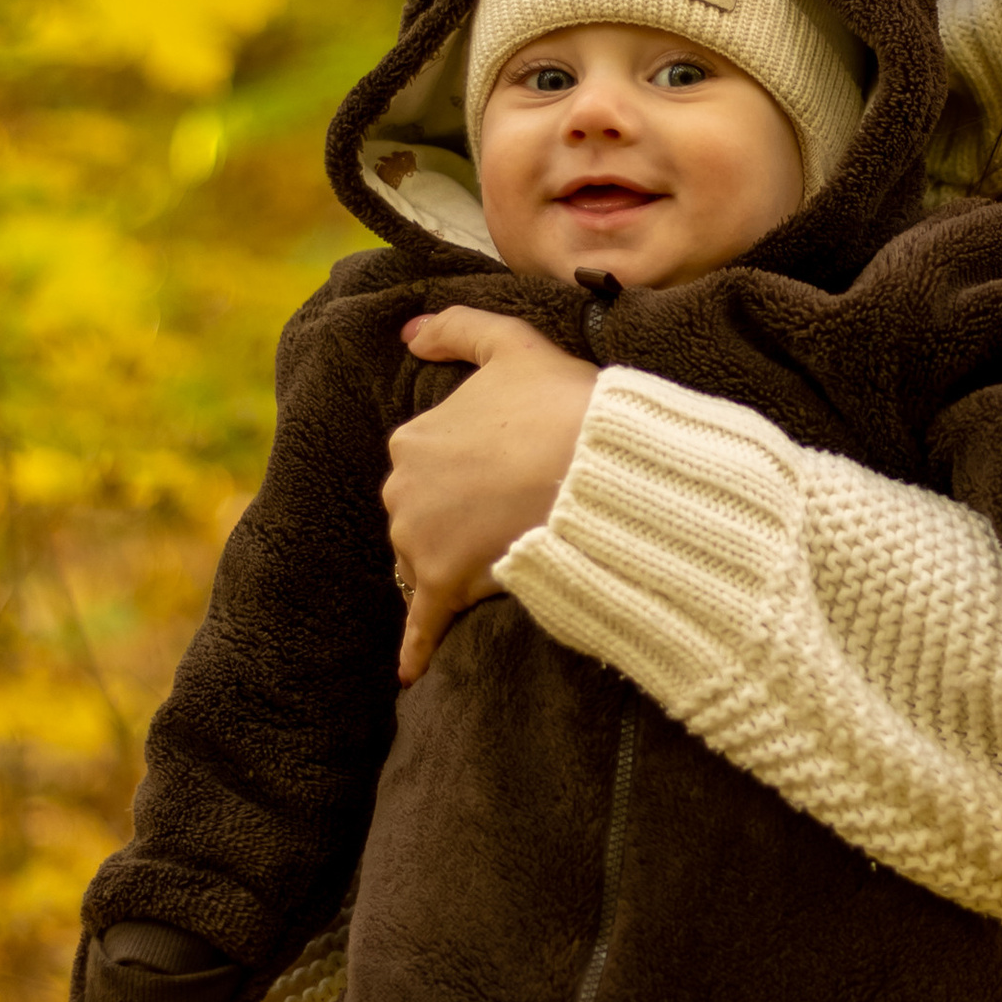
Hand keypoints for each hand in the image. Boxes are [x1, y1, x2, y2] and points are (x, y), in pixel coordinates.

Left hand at [386, 308, 596, 680]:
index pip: (427, 465)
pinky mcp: (445, 587)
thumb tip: (408, 332)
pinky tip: (409, 672)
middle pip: (422, 515)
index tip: (510, 471)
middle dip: (457, 518)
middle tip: (515, 512)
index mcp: (411, 439)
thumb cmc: (562, 406)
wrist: (600, 470)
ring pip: (427, 562)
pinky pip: (423, 625)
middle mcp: (402, 491)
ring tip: (506, 556)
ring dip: (454, 566)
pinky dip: (415, 647)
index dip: (470, 471)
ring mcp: (419, 542)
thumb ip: (457, 329)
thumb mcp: (513, 344)